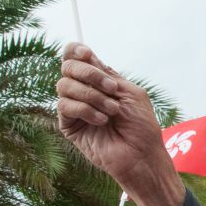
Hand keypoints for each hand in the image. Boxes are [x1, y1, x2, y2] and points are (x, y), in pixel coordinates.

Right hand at [57, 43, 185, 205]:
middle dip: (90, 74)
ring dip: (92, 96)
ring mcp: (74, 107)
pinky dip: (85, 110)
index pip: (75, 57)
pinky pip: (65, 105)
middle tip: (112, 90)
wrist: (141, 155)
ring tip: (112, 111)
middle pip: (67, 66)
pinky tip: (102, 121)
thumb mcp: (130, 92)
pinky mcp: (68, 125)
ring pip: (64, 85)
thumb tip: (84, 56)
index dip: (76, 51)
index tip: (86, 54)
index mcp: (99, 80)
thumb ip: (107, 74)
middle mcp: (84, 90)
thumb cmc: (141, 125)